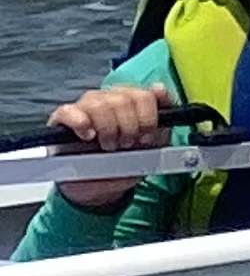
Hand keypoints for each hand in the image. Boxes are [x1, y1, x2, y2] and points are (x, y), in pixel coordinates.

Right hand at [42, 82, 178, 210]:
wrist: (101, 186)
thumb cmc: (126, 160)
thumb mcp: (153, 142)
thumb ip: (163, 116)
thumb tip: (160, 90)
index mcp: (131, 99)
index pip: (144, 94)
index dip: (148, 118)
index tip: (146, 138)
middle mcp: (108, 98)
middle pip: (123, 99)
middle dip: (129, 127)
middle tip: (126, 145)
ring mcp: (84, 106)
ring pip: (98, 103)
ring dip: (108, 129)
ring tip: (109, 146)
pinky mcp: (62, 120)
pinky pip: (68, 111)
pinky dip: (80, 122)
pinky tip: (88, 136)